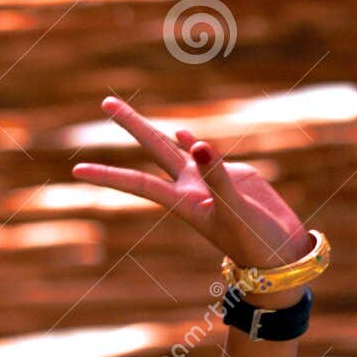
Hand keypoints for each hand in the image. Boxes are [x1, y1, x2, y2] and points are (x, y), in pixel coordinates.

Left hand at [72, 96, 313, 273]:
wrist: (280, 255)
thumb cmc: (257, 241)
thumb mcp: (235, 211)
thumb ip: (217, 178)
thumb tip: (198, 143)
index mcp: (184, 202)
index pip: (138, 183)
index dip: (108, 175)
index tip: (76, 170)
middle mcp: (190, 190)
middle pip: (153, 150)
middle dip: (131, 125)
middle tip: (106, 102)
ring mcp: (208, 183)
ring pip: (174, 149)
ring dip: (155, 131)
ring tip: (129, 115)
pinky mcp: (232, 177)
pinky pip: (204, 155)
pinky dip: (191, 143)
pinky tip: (183, 134)